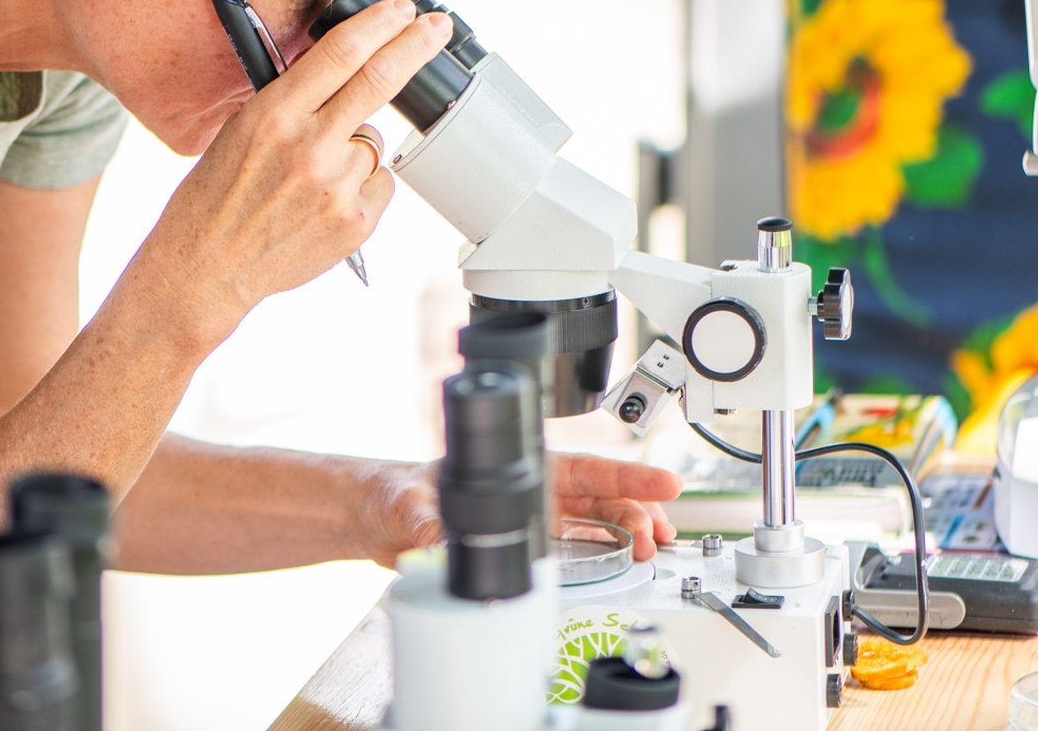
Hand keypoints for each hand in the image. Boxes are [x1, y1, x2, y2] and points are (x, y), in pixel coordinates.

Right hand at [131, 0, 451, 342]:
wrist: (207, 265)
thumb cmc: (217, 194)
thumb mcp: (242, 128)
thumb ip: (293, 99)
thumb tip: (344, 66)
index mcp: (274, 114)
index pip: (341, 53)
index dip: (378, 24)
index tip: (401, 10)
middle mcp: (310, 146)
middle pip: (380, 80)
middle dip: (416, 46)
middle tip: (436, 28)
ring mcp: (337, 186)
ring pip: (374, 142)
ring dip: (355, 147)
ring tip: (310, 177)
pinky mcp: (356, 221)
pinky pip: (380, 182)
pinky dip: (361, 186)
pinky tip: (323, 201)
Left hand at [350, 452, 682, 567]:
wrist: (374, 520)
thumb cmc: (392, 490)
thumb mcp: (409, 501)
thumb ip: (426, 520)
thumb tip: (438, 540)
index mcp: (517, 468)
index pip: (583, 468)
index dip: (626, 476)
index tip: (663, 483)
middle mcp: (531, 494)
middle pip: (601, 499)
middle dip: (637, 512)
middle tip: (658, 535)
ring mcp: (530, 523)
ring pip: (595, 525)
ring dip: (627, 536)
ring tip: (652, 551)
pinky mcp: (520, 550)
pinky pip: (572, 554)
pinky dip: (602, 560)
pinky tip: (621, 569)